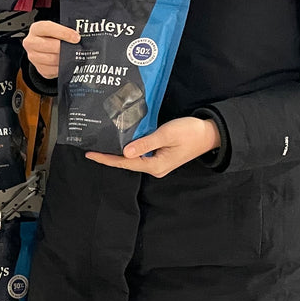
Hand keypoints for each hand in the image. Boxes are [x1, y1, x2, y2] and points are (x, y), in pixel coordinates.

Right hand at [22, 20, 80, 78]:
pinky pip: (53, 70)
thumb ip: (65, 31)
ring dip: (64, 58)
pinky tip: (67, 62)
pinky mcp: (39, 68)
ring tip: (73, 56)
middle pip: (48, 46)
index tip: (76, 38)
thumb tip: (77, 38)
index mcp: (36, 29)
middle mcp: (31, 43)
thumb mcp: (57, 29)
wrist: (45, 47)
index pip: (47, 28)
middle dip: (64, 48)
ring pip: (51, 59)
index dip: (63, 32)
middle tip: (76, 49)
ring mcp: (33, 57)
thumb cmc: (53, 37)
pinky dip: (62, 67)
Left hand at [85, 116, 221, 178]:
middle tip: (91, 148)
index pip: (124, 163)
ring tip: (101, 145)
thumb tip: (125, 152)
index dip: (106, 159)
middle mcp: (155, 168)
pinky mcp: (161, 157)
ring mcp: (158, 163)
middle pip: (126, 163)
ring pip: (133, 159)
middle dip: (109, 157)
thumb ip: (145, 143)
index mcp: (155, 165)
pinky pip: (140, 155)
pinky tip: (121, 142)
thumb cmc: (190, 132)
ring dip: (118, 153)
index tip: (90, 154)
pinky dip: (129, 149)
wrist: (209, 133)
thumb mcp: (166, 135)